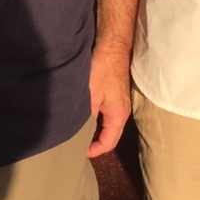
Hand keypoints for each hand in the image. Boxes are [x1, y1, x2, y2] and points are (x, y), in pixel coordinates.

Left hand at [87, 42, 131, 157]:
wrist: (112, 47)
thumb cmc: (102, 69)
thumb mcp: (91, 95)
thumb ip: (87, 116)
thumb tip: (79, 132)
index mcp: (118, 116)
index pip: (108, 143)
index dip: (93, 151)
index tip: (78, 152)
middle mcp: (122, 113)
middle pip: (110, 137)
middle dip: (95, 144)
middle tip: (77, 145)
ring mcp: (120, 104)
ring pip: (108, 126)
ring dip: (95, 132)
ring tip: (79, 134)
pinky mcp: (115, 96)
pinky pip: (107, 115)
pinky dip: (97, 121)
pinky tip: (85, 118)